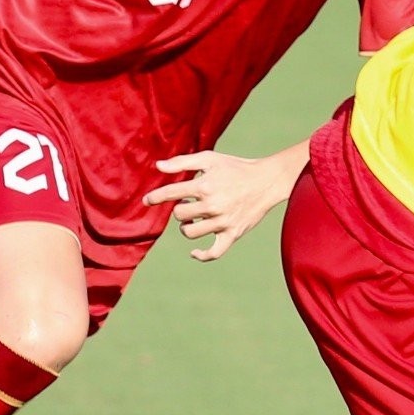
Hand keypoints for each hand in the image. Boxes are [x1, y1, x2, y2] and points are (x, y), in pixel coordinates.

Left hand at [143, 142, 307, 260]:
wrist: (266, 181)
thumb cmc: (236, 167)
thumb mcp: (209, 159)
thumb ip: (182, 162)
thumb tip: (158, 166)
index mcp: (205, 185)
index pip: (171, 193)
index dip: (155, 197)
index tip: (147, 201)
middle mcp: (212, 205)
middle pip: (179, 215)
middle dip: (180, 210)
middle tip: (188, 203)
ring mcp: (223, 222)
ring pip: (191, 233)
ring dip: (187, 227)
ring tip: (193, 219)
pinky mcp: (233, 234)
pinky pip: (214, 252)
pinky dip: (202, 255)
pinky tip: (194, 252)